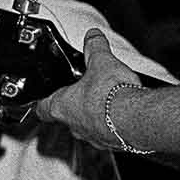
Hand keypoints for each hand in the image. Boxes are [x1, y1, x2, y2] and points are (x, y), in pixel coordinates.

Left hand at [35, 29, 140, 151]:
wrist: (136, 117)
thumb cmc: (112, 95)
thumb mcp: (102, 61)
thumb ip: (95, 48)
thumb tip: (92, 37)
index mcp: (62, 107)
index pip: (42, 108)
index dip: (43, 101)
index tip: (44, 99)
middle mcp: (74, 126)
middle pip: (66, 118)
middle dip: (76, 106)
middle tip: (86, 94)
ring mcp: (93, 137)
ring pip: (88, 128)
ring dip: (96, 117)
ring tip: (110, 103)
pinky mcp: (113, 143)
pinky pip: (109, 134)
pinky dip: (114, 125)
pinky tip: (124, 114)